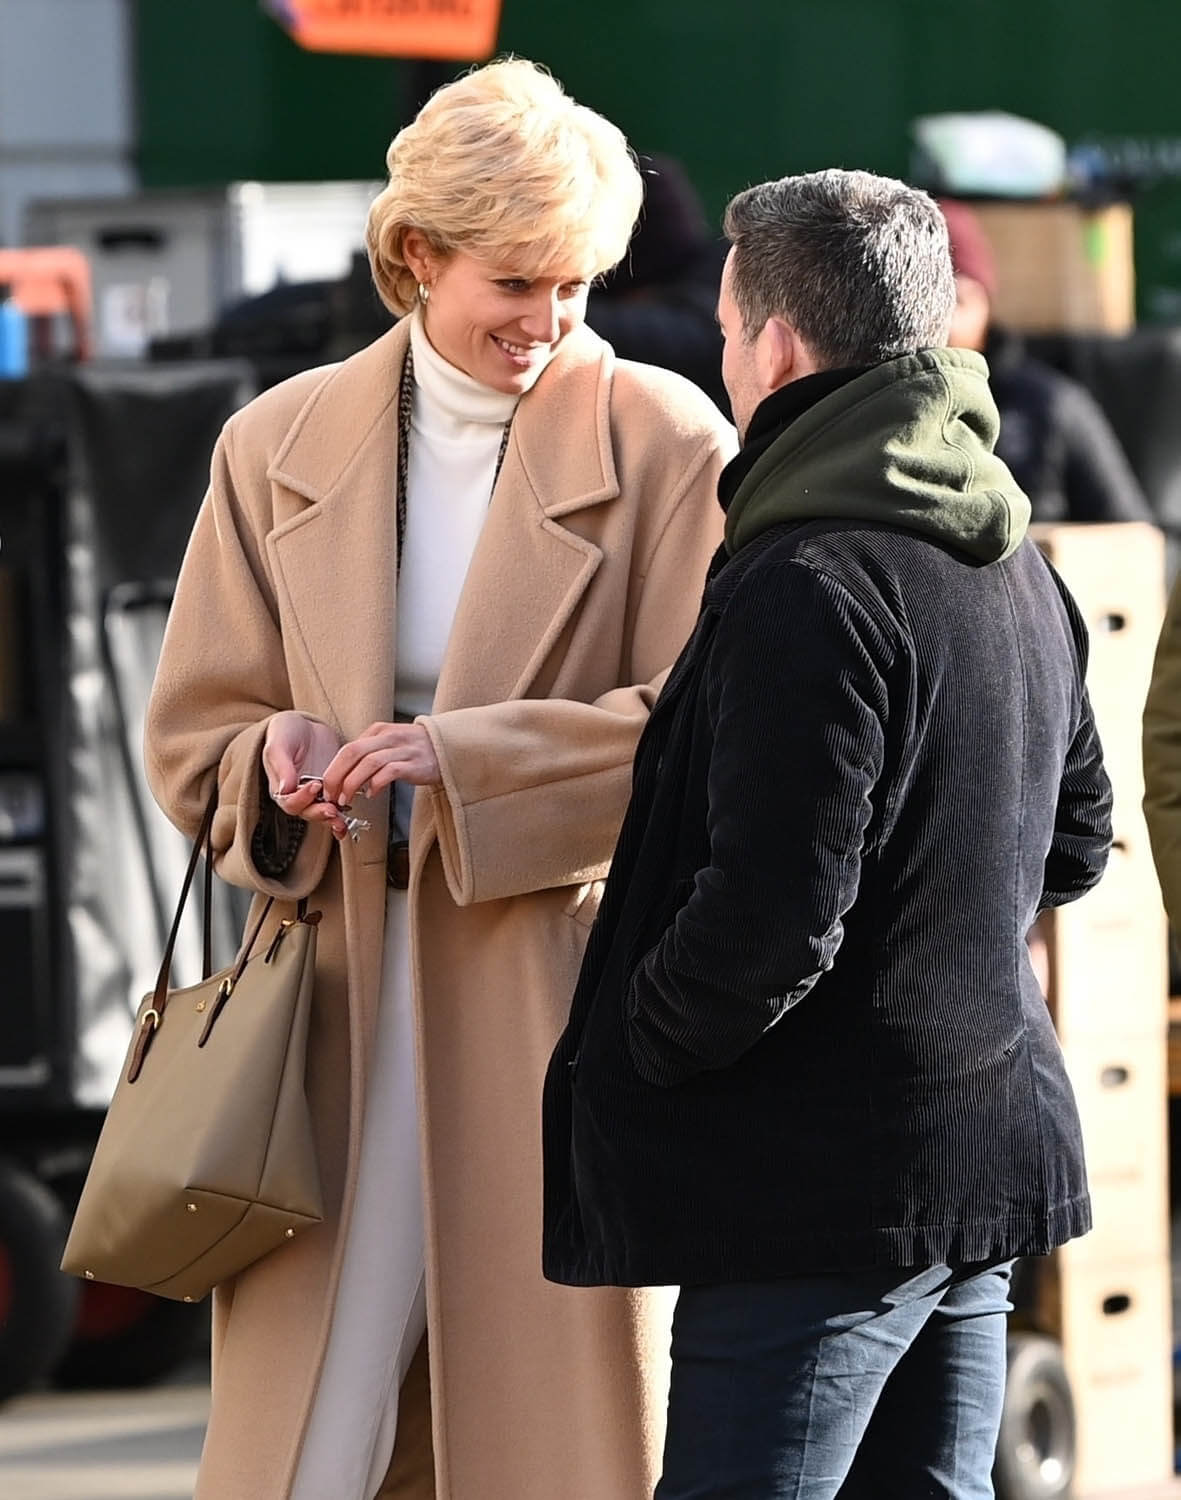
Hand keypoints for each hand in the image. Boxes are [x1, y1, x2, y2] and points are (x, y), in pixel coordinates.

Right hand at [262, 712, 348, 834]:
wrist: (305, 725)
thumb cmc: (286, 733)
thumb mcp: (279, 745)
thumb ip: (281, 766)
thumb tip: (284, 788)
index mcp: (281, 788)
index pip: (290, 802)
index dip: (302, 798)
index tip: (314, 785)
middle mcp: (298, 795)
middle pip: (307, 812)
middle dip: (320, 813)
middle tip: (332, 810)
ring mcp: (316, 793)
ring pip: (323, 812)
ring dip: (333, 818)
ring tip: (342, 820)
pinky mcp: (332, 788)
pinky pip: (337, 804)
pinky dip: (343, 812)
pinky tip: (350, 815)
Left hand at [320, 722, 441, 809]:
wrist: (449, 748)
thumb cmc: (415, 751)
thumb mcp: (389, 744)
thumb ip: (368, 754)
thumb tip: (344, 775)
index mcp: (378, 731)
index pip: (347, 748)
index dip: (332, 770)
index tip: (327, 788)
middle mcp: (388, 737)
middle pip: (353, 753)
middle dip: (337, 776)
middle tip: (331, 795)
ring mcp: (402, 749)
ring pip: (369, 762)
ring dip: (353, 782)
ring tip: (346, 798)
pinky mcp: (414, 763)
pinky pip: (390, 772)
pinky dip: (377, 783)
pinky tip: (372, 794)